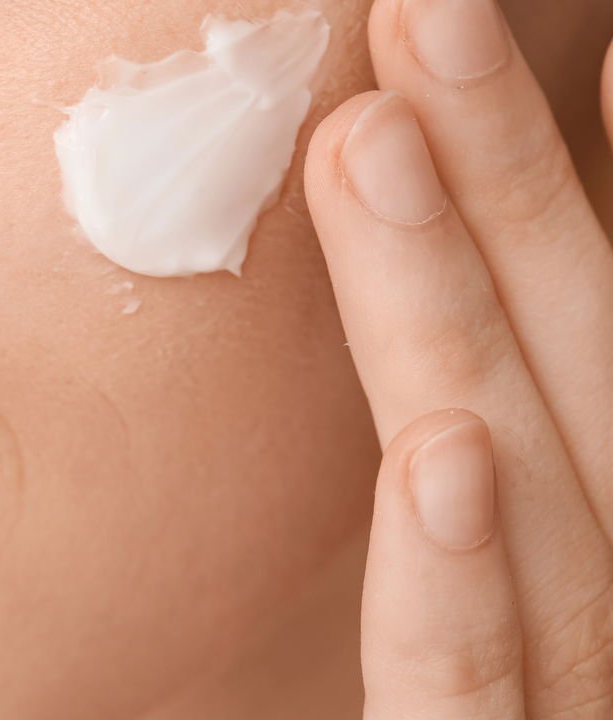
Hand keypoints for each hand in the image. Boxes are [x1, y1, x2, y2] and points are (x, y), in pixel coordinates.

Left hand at [304, 0, 612, 716]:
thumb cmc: (531, 704)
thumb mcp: (510, 623)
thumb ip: (483, 542)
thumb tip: (449, 383)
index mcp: (603, 558)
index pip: (582, 362)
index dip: (541, 202)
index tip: (477, 62)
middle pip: (568, 381)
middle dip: (503, 196)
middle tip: (418, 23)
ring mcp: (600, 705)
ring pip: (538, 501)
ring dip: (459, 316)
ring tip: (381, 141)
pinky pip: (489, 705)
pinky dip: (470, 589)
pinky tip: (446, 456)